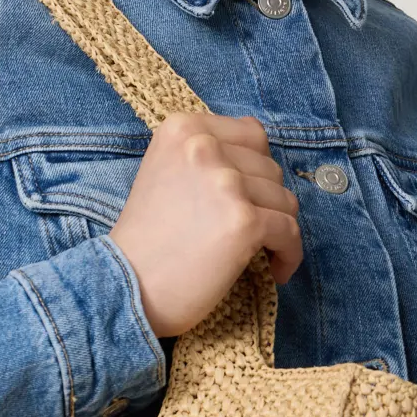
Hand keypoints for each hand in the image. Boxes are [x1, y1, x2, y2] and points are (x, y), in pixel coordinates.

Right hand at [107, 111, 302, 336]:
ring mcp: (226, 183)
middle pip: (270, 168)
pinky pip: (290, 232)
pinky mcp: (244, 221)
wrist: (126, 287)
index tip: (246, 197)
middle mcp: (204, 147)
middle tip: (247, 232)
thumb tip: (258, 151)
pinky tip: (276, 270)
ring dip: (278, 229)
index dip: (255, 169)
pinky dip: (289, 254)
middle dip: (266, 202)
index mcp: (184, 129)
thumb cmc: (146, 241)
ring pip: (284, 200)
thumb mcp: (165, 172)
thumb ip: (206, 155)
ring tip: (259, 253)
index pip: (251, 134)